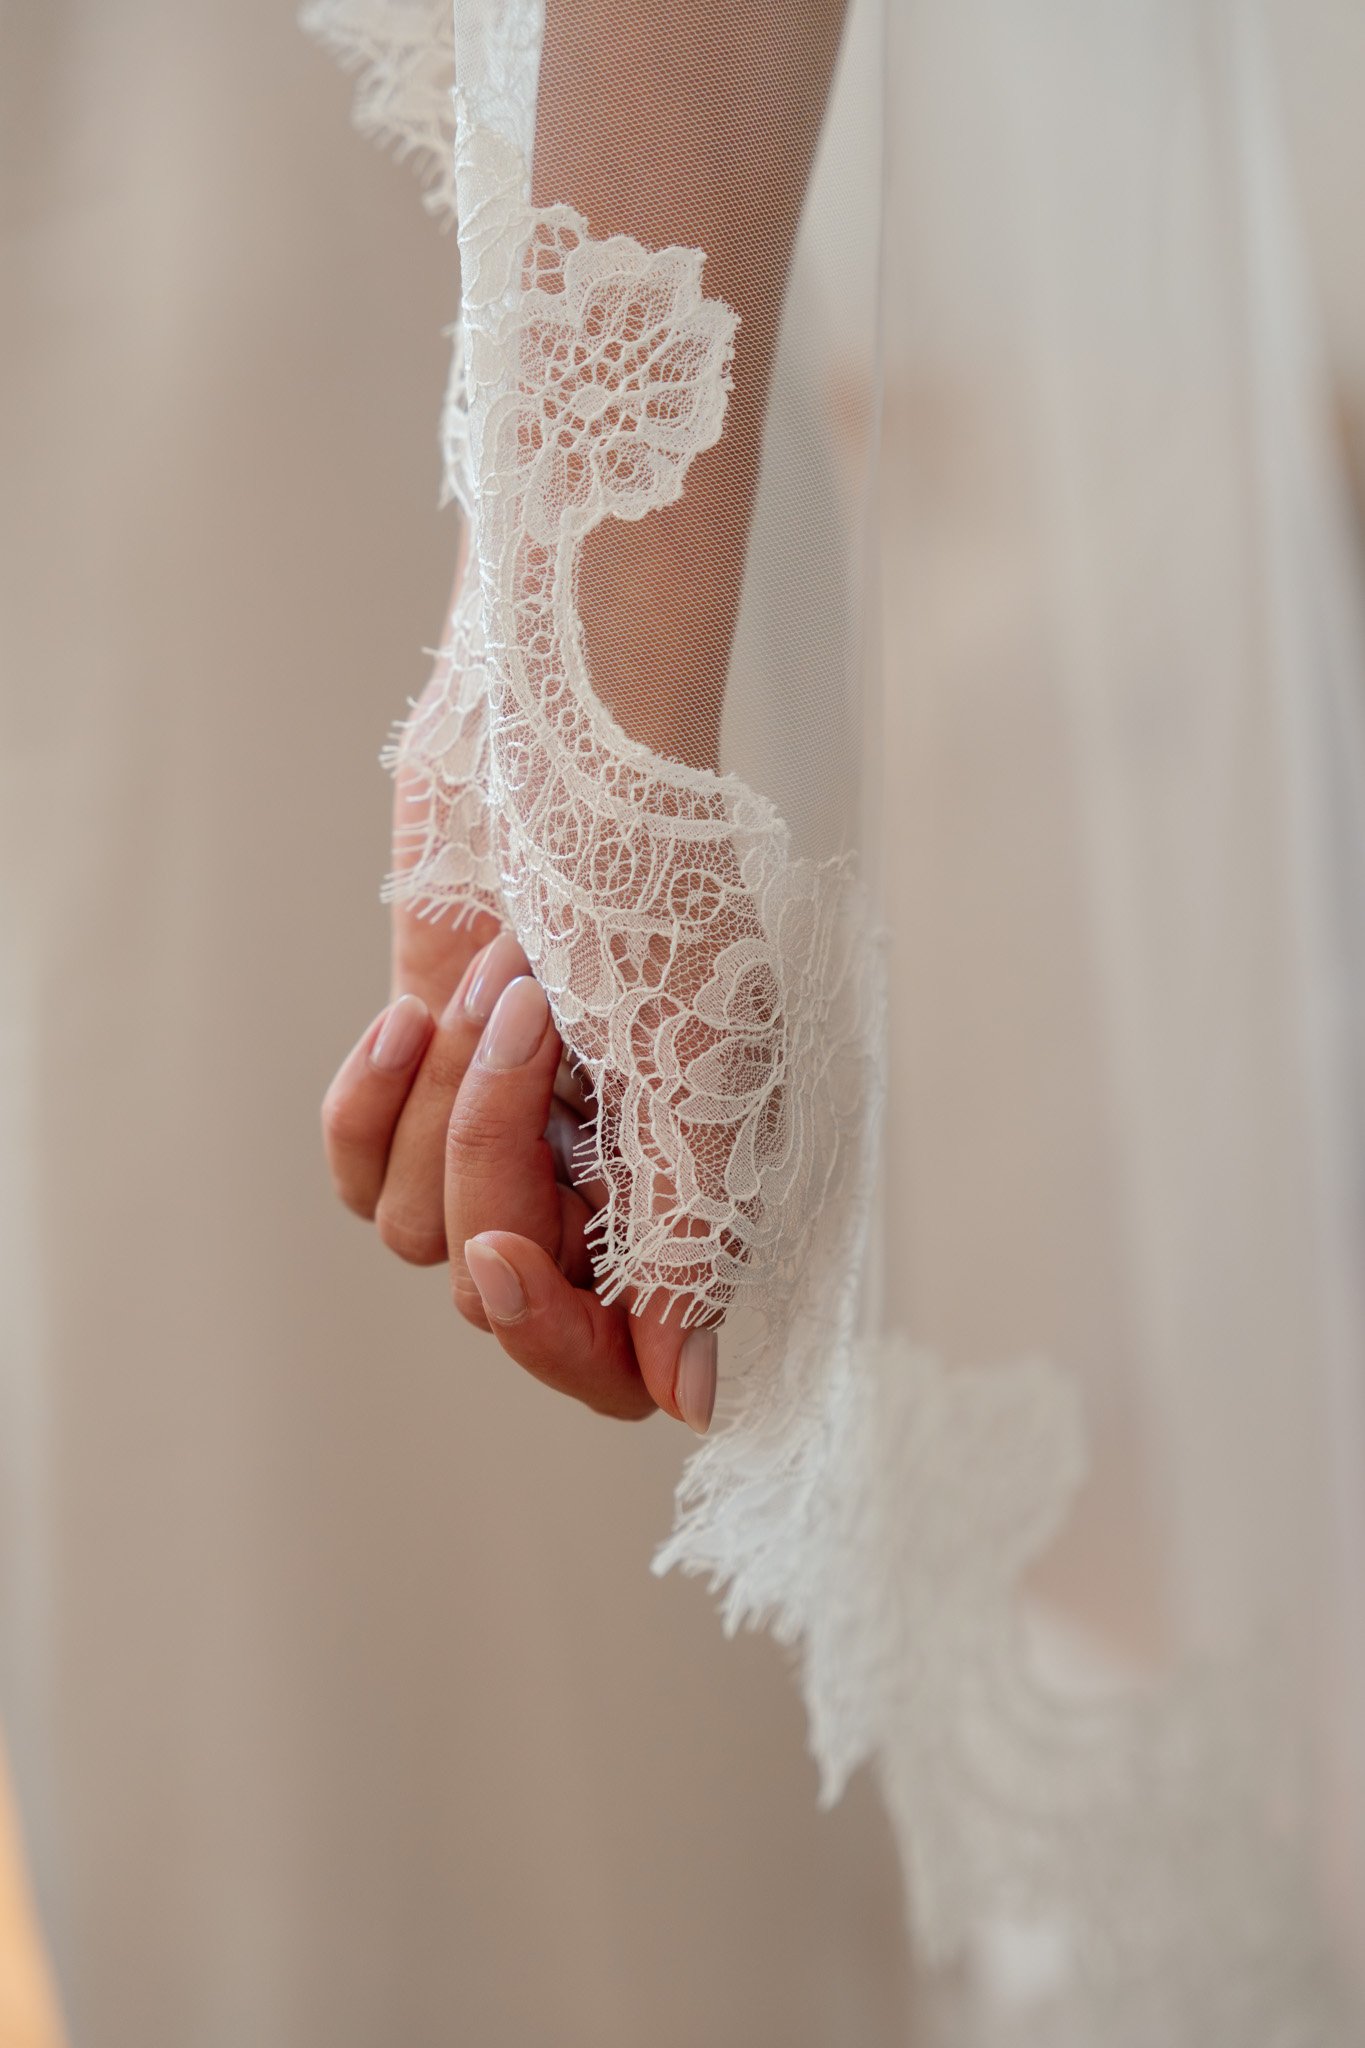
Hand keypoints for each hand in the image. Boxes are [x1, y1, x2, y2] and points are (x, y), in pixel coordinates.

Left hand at [321, 936, 718, 1430]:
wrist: (567, 744)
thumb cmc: (653, 887)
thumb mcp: (693, 1060)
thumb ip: (690, 1232)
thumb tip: (692, 1398)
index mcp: (683, 1195)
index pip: (613, 1363)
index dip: (556, 1340)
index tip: (508, 1251)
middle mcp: (594, 1189)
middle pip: (501, 1291)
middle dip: (492, 1155)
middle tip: (534, 1021)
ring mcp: (503, 1142)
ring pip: (416, 1228)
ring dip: (447, 1095)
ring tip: (505, 973)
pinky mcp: (422, 1093)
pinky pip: (356, 1165)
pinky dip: (370, 1094)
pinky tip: (410, 1009)